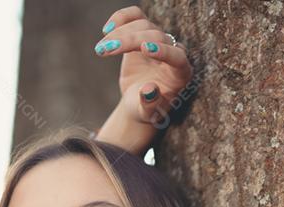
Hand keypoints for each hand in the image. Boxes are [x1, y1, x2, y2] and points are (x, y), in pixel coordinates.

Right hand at [94, 5, 192, 129]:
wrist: (138, 101)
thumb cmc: (147, 109)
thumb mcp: (148, 113)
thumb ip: (150, 105)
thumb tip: (150, 90)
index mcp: (181, 73)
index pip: (178, 56)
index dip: (163, 51)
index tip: (144, 49)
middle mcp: (174, 52)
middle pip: (155, 36)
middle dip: (129, 41)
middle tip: (106, 50)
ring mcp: (159, 40)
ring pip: (143, 24)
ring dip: (119, 34)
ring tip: (101, 49)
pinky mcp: (144, 32)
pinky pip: (136, 15)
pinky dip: (121, 17)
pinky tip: (107, 30)